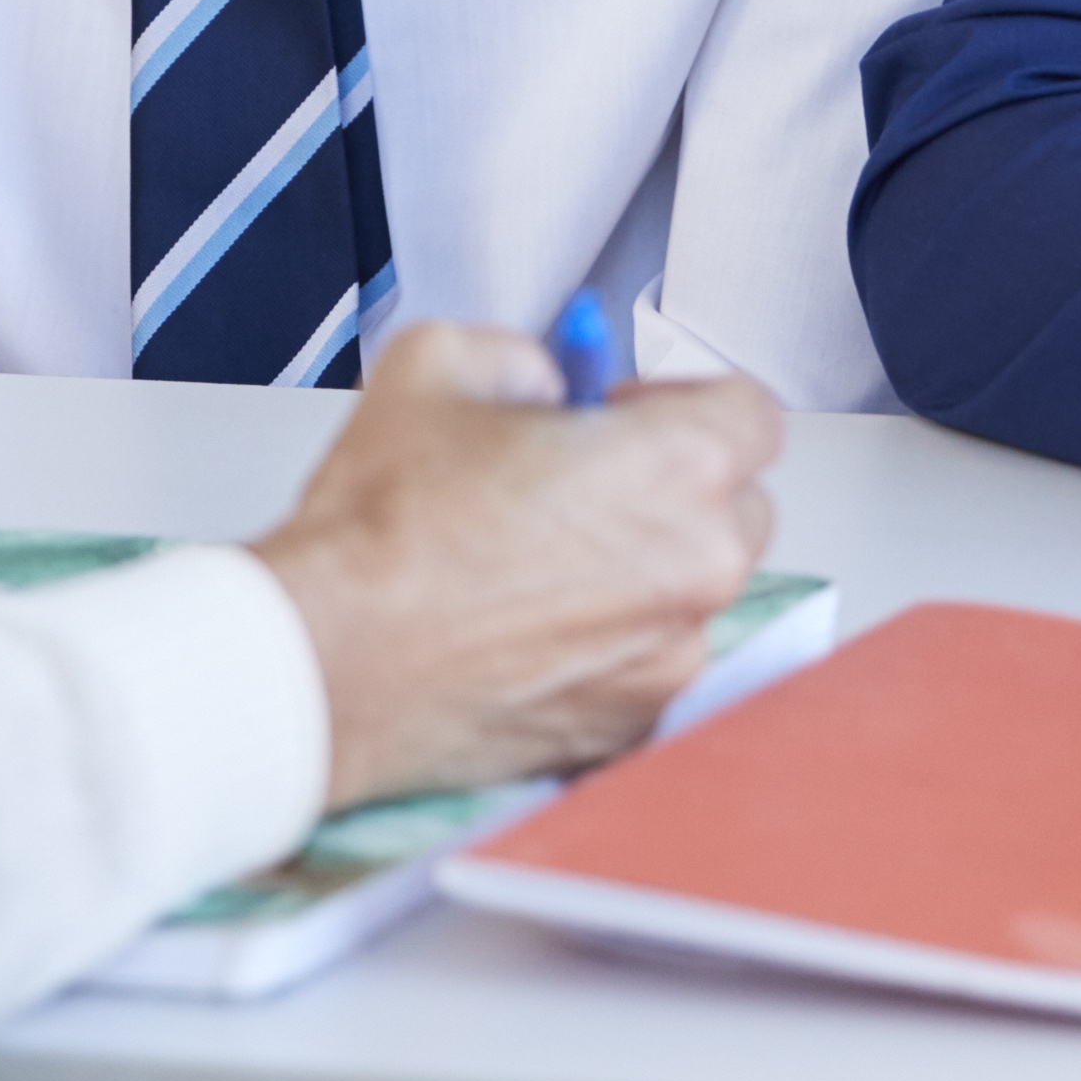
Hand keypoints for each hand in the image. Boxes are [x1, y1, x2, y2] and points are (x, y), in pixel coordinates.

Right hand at [248, 324, 783, 805]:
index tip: (628, 412)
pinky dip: (612, 644)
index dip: (684, 400)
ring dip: (644, 570)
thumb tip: (546, 385)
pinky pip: (651, 663)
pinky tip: (532, 627)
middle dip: (676, 487)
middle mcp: (697, 565)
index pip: (751, 412)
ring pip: (693, 591)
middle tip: (584, 484)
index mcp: (675, 464)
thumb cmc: (380, 533)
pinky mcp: (633, 722)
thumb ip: (524, 357)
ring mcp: (672, 656)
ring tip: (542, 564)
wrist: (328, 660)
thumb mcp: (438, 365)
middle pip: (738, 504)